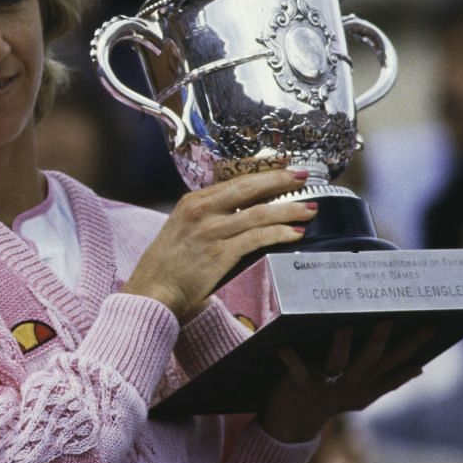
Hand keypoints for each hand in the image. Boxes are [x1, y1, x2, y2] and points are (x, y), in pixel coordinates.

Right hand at [124, 168, 316, 319]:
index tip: (283, 171)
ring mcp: (212, 231)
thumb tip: (241, 213)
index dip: (263, 175)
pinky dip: (279, 233)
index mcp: (193, 202)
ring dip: (288, 209)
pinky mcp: (221, 253)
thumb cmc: (167, 265)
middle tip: (302, 178)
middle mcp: (202, 211)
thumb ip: (209, 217)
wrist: (153, 291)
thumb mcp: (183, 228)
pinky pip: (257, 238)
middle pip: (249, 188)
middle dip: (280, 181)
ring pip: (259, 213)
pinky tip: (295, 233)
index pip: (235, 181)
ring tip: (309, 209)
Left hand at [258, 321, 429, 443]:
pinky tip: (283, 347)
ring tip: (344, 329)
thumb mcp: (365, 392)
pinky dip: (291, 358)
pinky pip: (296, 369)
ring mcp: (327, 383)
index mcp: (368, 385)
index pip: (397, 364)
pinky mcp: (301, 383)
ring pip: (338, 362)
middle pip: (371, 361)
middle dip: (381, 342)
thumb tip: (420, 367)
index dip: (415, 346)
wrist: (294, 422)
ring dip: (341, 346)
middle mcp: (351, 384)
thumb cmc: (331, 397)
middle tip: (389, 320)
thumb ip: (390, 380)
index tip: (434, 326)